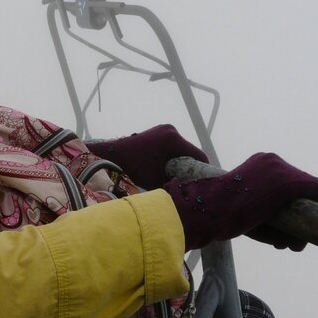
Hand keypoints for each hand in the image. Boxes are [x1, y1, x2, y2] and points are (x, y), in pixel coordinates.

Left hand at [86, 124, 207, 190]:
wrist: (113, 154)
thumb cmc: (134, 168)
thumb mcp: (157, 179)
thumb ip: (175, 183)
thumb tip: (189, 189)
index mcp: (173, 139)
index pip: (199, 155)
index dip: (203, 170)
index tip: (204, 182)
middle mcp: (171, 130)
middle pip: (190, 151)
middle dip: (190, 166)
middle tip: (188, 181)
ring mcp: (164, 129)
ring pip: (181, 148)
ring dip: (181, 161)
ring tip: (176, 174)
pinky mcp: (158, 131)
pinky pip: (172, 145)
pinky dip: (172, 155)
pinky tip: (167, 166)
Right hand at [162, 152, 317, 251]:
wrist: (212, 211)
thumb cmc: (223, 215)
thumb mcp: (246, 211)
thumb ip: (267, 219)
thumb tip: (290, 241)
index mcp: (258, 164)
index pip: (284, 180)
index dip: (291, 202)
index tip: (289, 220)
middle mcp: (272, 160)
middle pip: (298, 184)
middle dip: (300, 211)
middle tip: (294, 239)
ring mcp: (281, 168)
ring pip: (308, 189)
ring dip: (307, 215)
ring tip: (297, 243)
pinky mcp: (289, 180)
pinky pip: (316, 189)